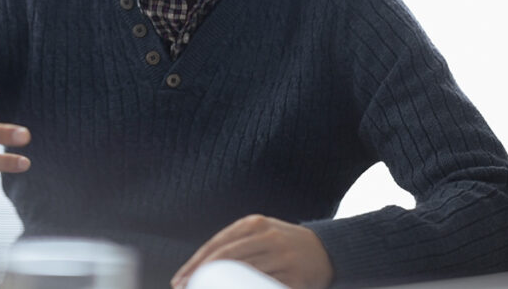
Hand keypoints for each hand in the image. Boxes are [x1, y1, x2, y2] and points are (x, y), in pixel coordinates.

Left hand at [171, 215, 333, 288]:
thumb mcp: (259, 233)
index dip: (195, 264)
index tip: (180, 280)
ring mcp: (284, 258)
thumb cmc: (282, 243)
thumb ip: (235, 244)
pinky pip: (269, 287)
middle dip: (202, 277)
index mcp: (254, 224)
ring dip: (223, 288)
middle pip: (227, 259)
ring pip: (245, 275)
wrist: (327, 249)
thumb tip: (200, 267)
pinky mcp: (298, 279)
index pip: (217, 245)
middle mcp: (268, 238)